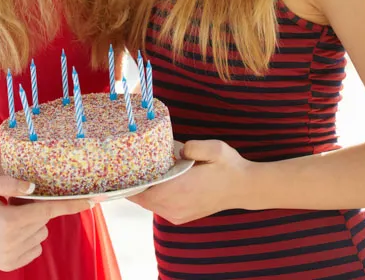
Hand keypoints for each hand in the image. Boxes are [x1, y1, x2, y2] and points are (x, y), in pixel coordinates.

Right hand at [0, 175, 91, 270]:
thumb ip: (11, 184)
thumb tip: (34, 188)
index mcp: (10, 221)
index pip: (49, 211)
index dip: (72, 205)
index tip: (93, 201)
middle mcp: (12, 242)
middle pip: (43, 222)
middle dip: (35, 211)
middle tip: (13, 204)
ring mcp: (9, 257)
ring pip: (39, 235)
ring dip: (31, 225)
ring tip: (5, 218)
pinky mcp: (6, 265)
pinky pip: (32, 249)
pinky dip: (26, 239)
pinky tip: (6, 232)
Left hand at [129, 140, 252, 223]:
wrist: (244, 187)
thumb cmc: (228, 166)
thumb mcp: (213, 149)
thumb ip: (192, 147)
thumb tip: (175, 150)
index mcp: (180, 190)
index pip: (143, 191)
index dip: (129, 182)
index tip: (120, 169)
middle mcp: (176, 207)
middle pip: (142, 198)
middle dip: (133, 184)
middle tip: (126, 165)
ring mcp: (178, 214)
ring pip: (149, 204)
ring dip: (143, 190)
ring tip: (138, 171)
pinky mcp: (181, 217)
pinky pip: (158, 207)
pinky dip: (152, 196)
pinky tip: (154, 181)